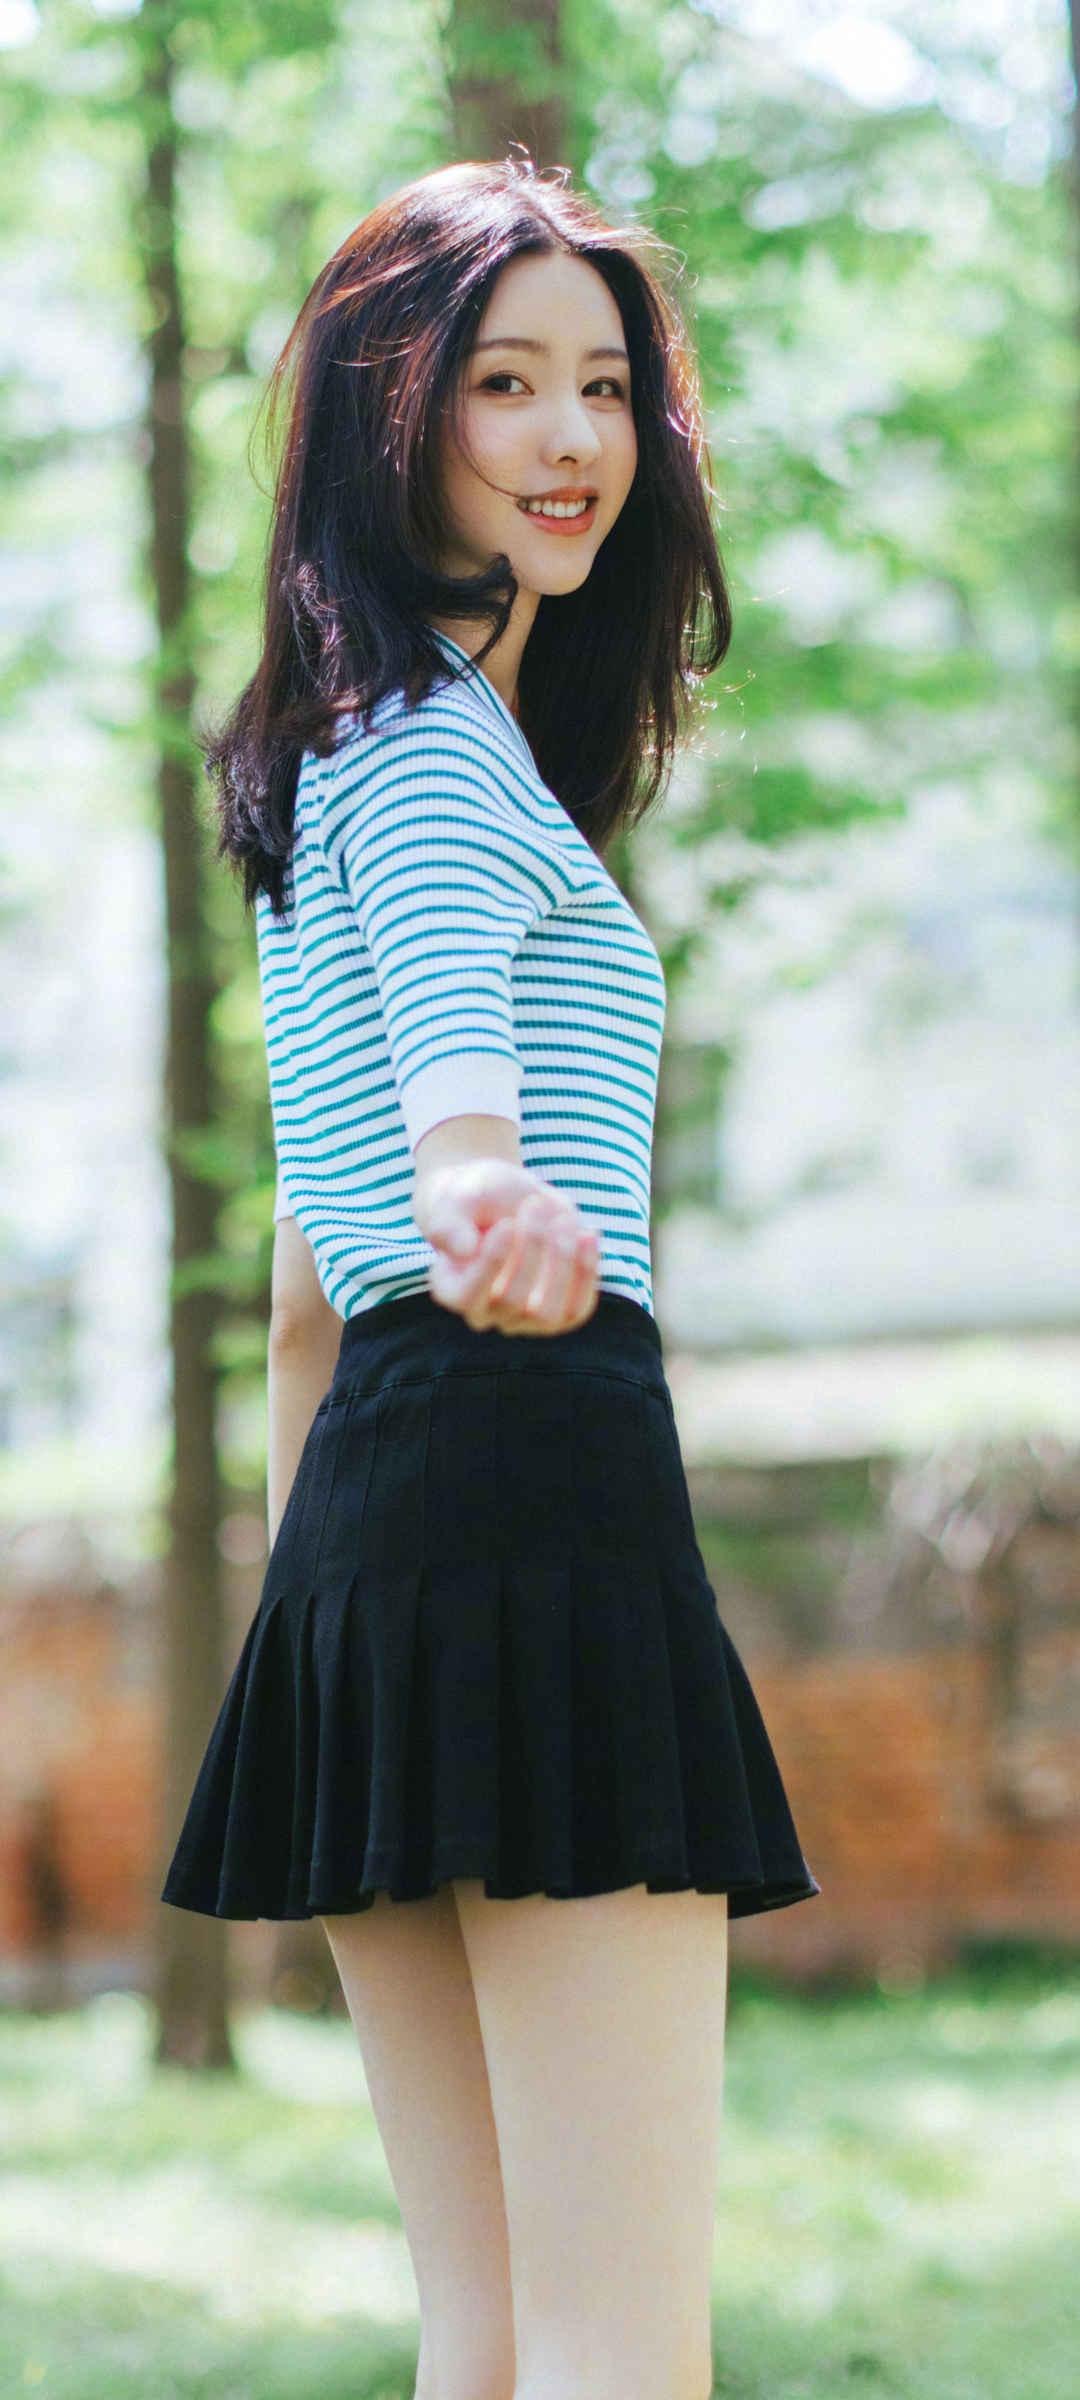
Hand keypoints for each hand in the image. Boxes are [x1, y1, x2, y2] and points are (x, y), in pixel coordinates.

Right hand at [414, 1161, 600, 1336]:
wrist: (510, 1199)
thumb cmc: (477, 1198)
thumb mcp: (459, 1196)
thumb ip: (448, 1221)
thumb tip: (463, 1250)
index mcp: (451, 1289)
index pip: (468, 1295)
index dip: (491, 1263)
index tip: (507, 1223)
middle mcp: (484, 1313)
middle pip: (511, 1301)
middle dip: (530, 1249)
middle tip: (535, 1204)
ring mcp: (523, 1320)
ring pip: (547, 1315)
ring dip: (561, 1264)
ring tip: (563, 1220)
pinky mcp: (559, 1314)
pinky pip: (577, 1309)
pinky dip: (586, 1271)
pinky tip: (587, 1234)